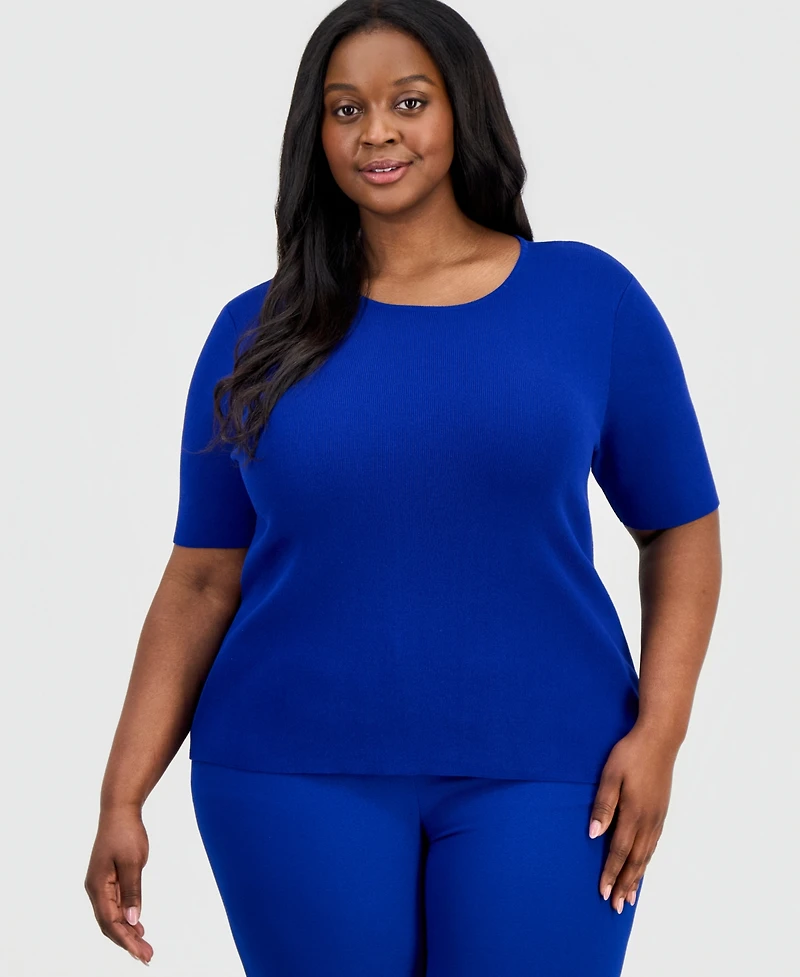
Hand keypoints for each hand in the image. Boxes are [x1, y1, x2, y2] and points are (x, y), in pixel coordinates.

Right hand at [84, 805, 152, 964]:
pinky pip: (115, 906)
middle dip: (127, 942)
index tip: (141, 954)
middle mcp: (95, 889)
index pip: (110, 922)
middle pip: (109, 924)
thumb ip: (132, 892)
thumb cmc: (126, 833)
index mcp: (97, 886)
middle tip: (148, 956)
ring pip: (111, 917)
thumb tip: (131, 921)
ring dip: (127, 933)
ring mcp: (101, 885)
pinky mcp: (108, 880)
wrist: (120, 810)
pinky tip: (137, 927)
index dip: (125, 940)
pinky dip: (126, 919)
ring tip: (144, 947)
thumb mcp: (132, 861)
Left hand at [588, 724, 677, 912]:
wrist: (660, 740)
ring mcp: (657, 818)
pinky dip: (646, 862)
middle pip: (635, 860)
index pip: (619, 851)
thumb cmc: (630, 754)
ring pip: (646, 856)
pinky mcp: (662, 813)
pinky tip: (642, 866)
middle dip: (624, 884)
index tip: (603, 892)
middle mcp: (648, 821)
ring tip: (629, 897)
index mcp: (634, 813)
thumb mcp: (610, 776)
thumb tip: (593, 835)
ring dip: (637, 878)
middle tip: (616, 906)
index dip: (610, 873)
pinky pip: (653, 845)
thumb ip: (603, 806)